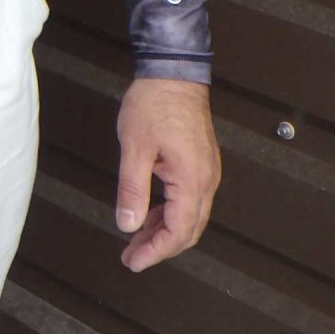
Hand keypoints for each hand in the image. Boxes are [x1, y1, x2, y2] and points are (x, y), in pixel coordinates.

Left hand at [115, 77, 220, 272]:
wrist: (174, 72)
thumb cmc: (155, 103)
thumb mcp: (134, 148)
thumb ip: (132, 189)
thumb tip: (128, 224)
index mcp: (192, 180)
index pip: (179, 231)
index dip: (156, 252)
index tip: (134, 261)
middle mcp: (206, 180)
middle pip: (188, 229)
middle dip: (160, 247)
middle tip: (132, 256)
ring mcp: (206, 171)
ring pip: (189, 215)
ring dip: (164, 231)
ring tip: (136, 239)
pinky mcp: (200, 163)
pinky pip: (189, 199)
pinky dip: (170, 212)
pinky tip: (150, 214)